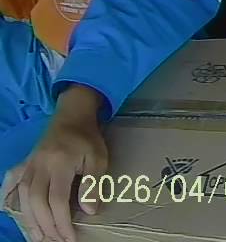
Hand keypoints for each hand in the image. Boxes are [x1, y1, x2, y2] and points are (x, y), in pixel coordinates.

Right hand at [15, 84, 108, 241]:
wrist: (72, 115)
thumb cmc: (88, 139)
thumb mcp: (98, 158)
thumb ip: (93, 184)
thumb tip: (89, 211)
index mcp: (60, 164)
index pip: (57, 200)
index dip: (62, 221)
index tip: (70, 237)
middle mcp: (40, 166)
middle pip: (36, 201)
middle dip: (46, 224)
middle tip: (56, 240)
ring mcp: (29, 164)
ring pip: (22, 196)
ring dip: (29, 219)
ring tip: (38, 237)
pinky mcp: (24, 163)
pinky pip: (10, 181)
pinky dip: (5, 195)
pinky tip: (7, 209)